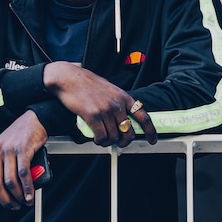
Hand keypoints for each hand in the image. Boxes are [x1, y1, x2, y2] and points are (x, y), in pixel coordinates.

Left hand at [0, 110, 47, 215]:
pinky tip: (30, 194)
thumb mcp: (1, 151)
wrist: (32, 121)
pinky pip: (24, 173)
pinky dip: (27, 187)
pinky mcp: (23, 150)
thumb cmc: (17, 137)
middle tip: (12, 206)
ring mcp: (9, 151)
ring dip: (18, 196)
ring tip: (24, 201)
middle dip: (4, 200)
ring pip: (10, 181)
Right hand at [43, 61, 157, 146]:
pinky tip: (96, 138)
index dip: (150, 130)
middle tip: (118, 142)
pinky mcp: (93, 115)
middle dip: (124, 141)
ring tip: (103, 138)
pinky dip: (100, 141)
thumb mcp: (109, 89)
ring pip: (114, 136)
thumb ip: (118, 103)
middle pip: (128, 131)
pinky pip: (101, 136)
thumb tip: (123, 119)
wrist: (68, 78)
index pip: (143, 116)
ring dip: (108, 141)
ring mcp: (105, 110)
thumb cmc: (86, 83)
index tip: (152, 139)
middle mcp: (117, 104)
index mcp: (123, 96)